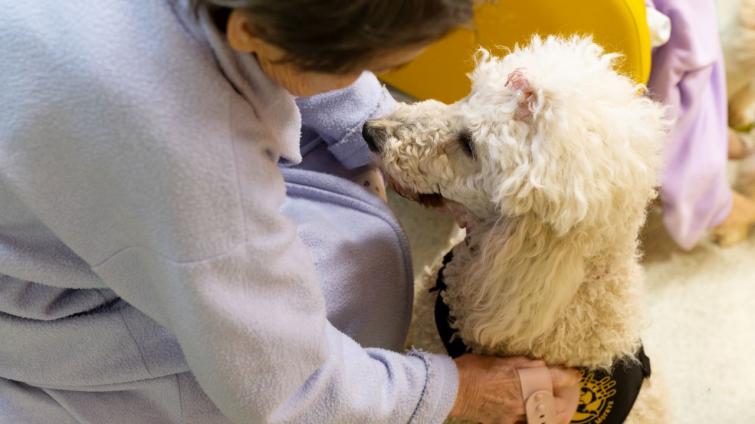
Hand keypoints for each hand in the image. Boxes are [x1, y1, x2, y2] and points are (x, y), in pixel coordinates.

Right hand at [449, 354, 580, 423]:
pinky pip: (521, 423)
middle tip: (562, 397)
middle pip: (558, 405)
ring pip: (543, 419)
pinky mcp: (504, 423)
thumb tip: (540, 365)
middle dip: (563, 401)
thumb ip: (522, 363)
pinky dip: (525, 419)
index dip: (570, 376)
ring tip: (547, 410)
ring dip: (548, 414)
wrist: (453, 388)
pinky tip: (522, 416)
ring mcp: (516, 414)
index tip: (574, 375)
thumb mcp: (500, 359)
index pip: (559, 377)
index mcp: (527, 378)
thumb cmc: (474, 368)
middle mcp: (526, 397)